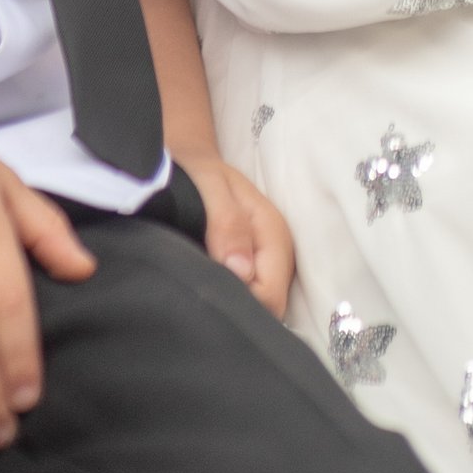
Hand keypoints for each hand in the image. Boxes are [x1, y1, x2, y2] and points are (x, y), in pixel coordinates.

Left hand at [175, 149, 295, 318]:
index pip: (270, 296)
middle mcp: (278, 254)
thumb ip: (227, 225)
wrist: (194, 164)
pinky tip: (205, 290)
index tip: (203, 293)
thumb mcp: (209, 188)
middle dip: (237, 308)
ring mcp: (268, 264)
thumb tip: (242, 271)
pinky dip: (229, 297)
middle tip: (195, 295)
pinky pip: (249, 296)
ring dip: (232, 304)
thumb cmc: (199, 173)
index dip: (239, 302)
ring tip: (196, 292)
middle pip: (269, 306)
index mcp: (273, 234)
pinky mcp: (254, 270)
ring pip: (260, 305)